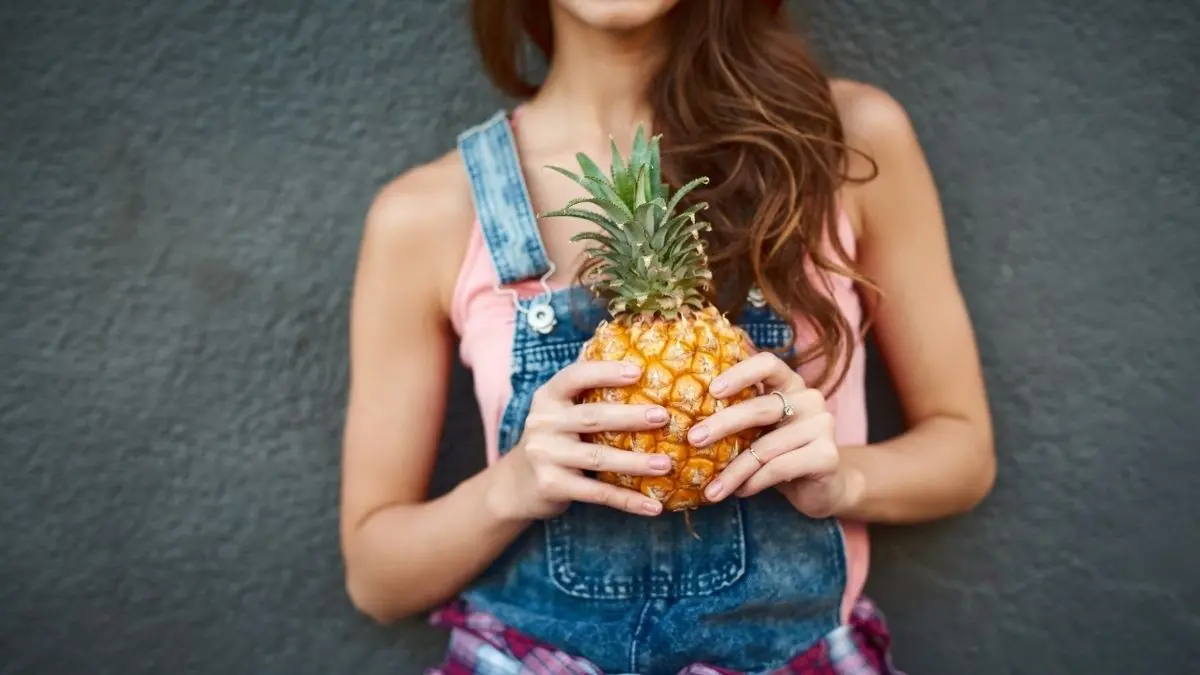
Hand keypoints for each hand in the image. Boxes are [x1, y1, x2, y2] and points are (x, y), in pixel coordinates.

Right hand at [487, 361, 671, 521]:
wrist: (516, 484)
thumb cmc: (554, 440)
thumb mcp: (559, 412)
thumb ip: (586, 394)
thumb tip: (638, 364)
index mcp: (548, 398)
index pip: (574, 377)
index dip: (605, 372)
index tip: (638, 371)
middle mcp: (542, 423)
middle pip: (592, 417)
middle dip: (630, 417)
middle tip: (663, 416)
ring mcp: (545, 456)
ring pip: (598, 457)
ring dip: (635, 462)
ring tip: (665, 464)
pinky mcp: (552, 485)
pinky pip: (596, 492)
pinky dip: (627, 500)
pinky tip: (652, 506)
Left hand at [688, 353, 863, 517]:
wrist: (825, 487)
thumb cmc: (782, 454)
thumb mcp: (760, 431)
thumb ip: (739, 417)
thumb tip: (687, 420)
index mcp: (791, 384)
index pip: (767, 364)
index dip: (740, 373)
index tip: (712, 390)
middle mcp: (810, 398)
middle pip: (760, 408)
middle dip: (722, 424)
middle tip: (693, 439)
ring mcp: (823, 425)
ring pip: (765, 448)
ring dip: (733, 471)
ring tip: (711, 489)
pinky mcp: (827, 455)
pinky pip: (779, 468)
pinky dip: (754, 482)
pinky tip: (740, 492)